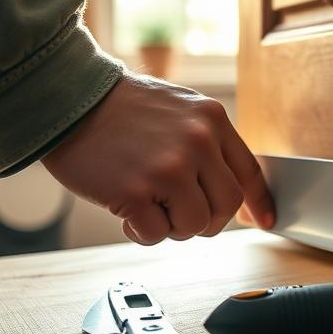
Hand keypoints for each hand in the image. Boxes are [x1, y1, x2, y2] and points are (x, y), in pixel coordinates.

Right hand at [42, 75, 274, 244]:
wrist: (69, 98)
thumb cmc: (120, 108)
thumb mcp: (179, 109)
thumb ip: (207, 142)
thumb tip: (231, 187)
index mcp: (211, 120)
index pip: (248, 171)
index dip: (258, 202)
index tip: (264, 221)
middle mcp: (197, 142)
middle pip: (226, 206)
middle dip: (207, 219)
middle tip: (180, 214)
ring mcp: (168, 168)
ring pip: (195, 225)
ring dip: (172, 226)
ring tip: (149, 204)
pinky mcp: (135, 192)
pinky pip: (157, 235)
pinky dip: (143, 232)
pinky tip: (127, 212)